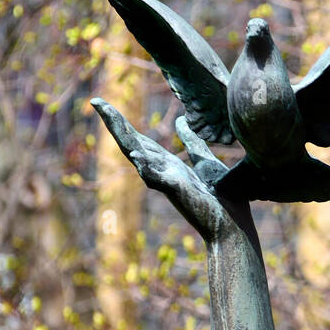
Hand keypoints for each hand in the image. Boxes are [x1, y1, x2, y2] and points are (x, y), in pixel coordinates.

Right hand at [91, 99, 228, 240]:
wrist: (233, 229)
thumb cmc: (221, 200)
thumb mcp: (205, 162)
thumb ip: (192, 143)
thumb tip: (181, 121)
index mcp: (168, 164)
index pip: (140, 139)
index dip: (122, 122)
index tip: (103, 103)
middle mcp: (163, 171)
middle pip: (132, 143)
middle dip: (115, 123)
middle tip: (96, 101)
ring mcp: (168, 182)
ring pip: (139, 156)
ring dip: (123, 137)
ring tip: (109, 116)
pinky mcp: (178, 191)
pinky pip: (158, 178)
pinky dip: (146, 167)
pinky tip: (136, 154)